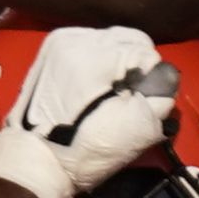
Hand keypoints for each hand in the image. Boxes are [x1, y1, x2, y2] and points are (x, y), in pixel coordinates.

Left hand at [0, 25, 175, 197]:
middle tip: (130, 96)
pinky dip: (99, 58)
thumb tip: (164, 77)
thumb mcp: (135, 129)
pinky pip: (90, 42)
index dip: (152, 80)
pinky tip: (93, 84)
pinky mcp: (52, 47)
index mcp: (94, 55)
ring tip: (111, 91)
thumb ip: (161, 97)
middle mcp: (76, 38)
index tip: (139, 103)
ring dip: (120, 60)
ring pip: (111, 38)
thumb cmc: (84, 151)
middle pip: (131, 38)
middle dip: (138, 66)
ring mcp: (61, 40)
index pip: (148, 52)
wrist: (33, 159)